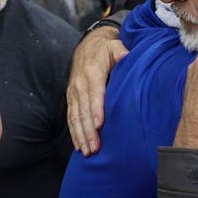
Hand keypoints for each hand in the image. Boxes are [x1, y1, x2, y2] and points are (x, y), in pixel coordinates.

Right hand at [67, 26, 128, 154]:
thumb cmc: (106, 49)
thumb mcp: (115, 46)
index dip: (96, 109)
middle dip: (88, 130)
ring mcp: (74, 93)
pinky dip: (74, 133)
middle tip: (95, 147)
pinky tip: (79, 146)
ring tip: (87, 151)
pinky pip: (70, 118)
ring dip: (81, 135)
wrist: (88, 46)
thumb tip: (127, 57)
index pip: (94, 93)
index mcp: (92, 72)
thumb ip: (121, 53)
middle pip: (83, 110)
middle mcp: (80, 84)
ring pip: (75, 117)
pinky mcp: (71, 99)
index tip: (100, 125)